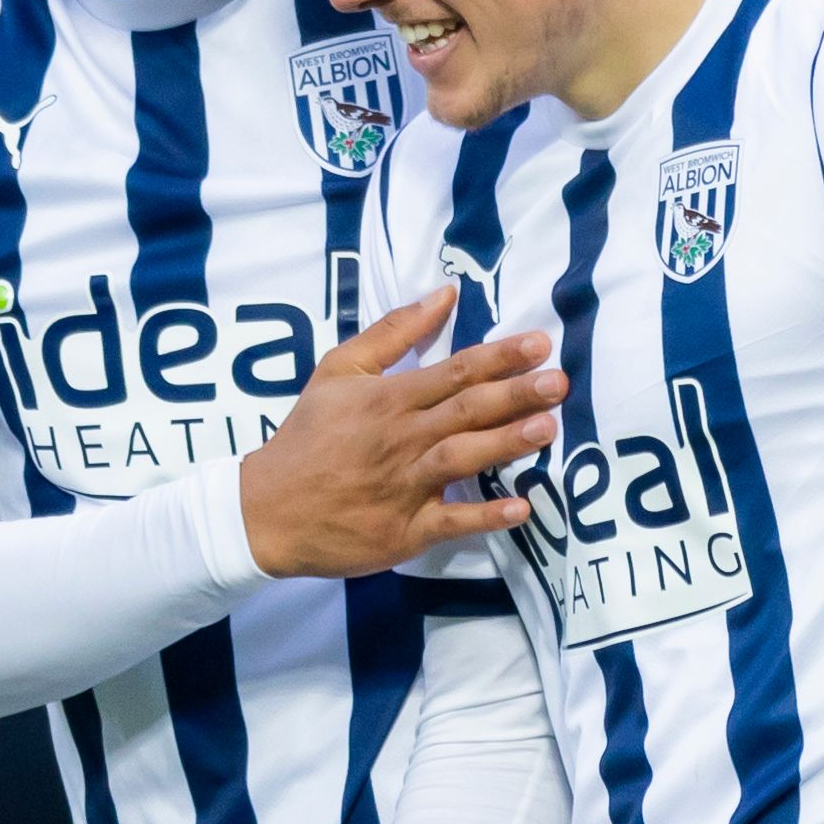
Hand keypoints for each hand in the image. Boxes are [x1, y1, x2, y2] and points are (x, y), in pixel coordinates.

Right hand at [238, 289, 561, 578]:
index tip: (539, 343)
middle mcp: (401, 439)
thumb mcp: (339, 371)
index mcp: (388, 399)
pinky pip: (451, 521)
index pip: (453, 371)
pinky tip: (521, 508)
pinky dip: (485, 516)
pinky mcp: (405, 530)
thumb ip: (393, 332)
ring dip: (506, 443)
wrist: (265, 509)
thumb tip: (445, 293)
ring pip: (462, 458)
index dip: (499, 357)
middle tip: (558, 381)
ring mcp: (405, 486)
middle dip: (515, 394)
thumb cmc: (308, 437)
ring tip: (548, 428)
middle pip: (466, 411)